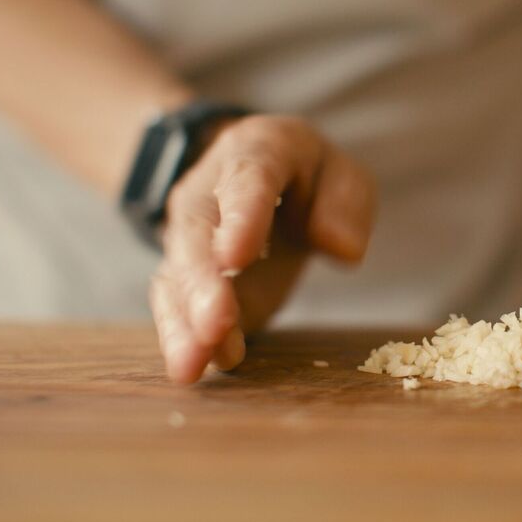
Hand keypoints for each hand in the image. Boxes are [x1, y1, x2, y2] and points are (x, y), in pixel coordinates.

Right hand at [150, 115, 376, 383]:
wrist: (258, 177)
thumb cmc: (309, 178)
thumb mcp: (342, 176)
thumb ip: (345, 204)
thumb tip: (341, 248)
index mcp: (256, 153)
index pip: (247, 180)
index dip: (240, 218)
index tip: (236, 257)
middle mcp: (209, 194)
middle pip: (199, 235)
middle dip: (204, 283)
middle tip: (214, 323)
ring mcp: (192, 238)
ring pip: (178, 276)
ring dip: (185, 322)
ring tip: (192, 363)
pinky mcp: (190, 281)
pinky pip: (176, 306)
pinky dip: (182, 338)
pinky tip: (191, 368)